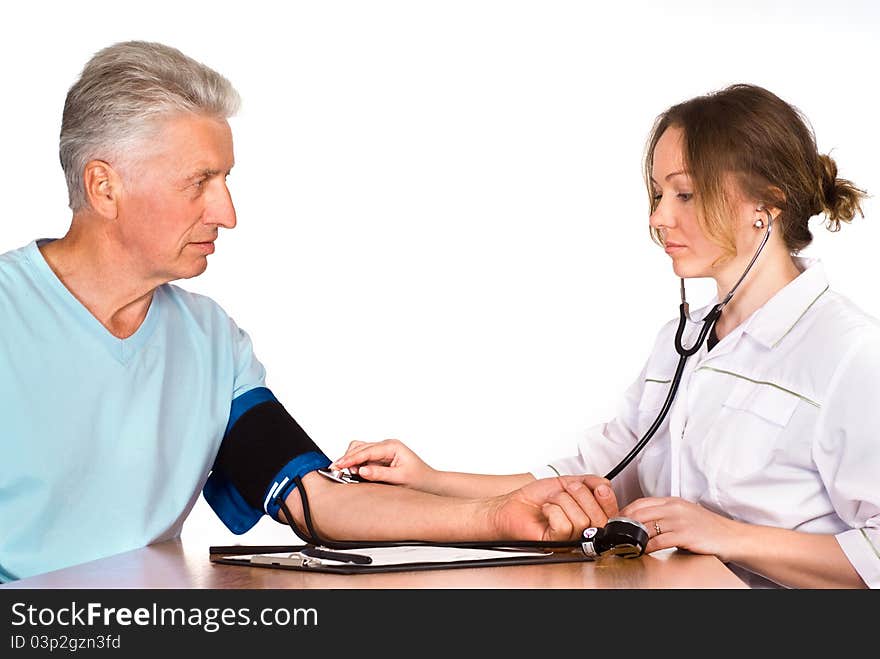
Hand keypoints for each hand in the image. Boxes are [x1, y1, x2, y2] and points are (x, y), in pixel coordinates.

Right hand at [331, 439, 433, 488]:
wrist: (430, 484)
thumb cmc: (419, 480)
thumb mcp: (400, 478)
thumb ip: (379, 474)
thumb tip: (361, 471)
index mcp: (392, 446)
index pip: (366, 450)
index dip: (350, 458)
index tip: (338, 466)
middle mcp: (386, 446)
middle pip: (359, 447)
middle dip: (347, 459)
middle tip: (336, 472)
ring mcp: (382, 451)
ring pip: (359, 450)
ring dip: (350, 460)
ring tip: (344, 474)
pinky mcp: (379, 458)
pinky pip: (363, 458)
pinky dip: (355, 464)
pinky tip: (352, 474)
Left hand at [491, 475, 618, 542]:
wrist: (512, 506)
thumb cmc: (536, 498)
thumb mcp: (566, 483)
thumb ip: (589, 482)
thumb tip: (605, 483)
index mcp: (588, 517)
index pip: (611, 514)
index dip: (608, 499)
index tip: (599, 488)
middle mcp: (581, 532)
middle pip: (599, 518)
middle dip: (581, 495)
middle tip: (566, 490)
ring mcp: (569, 540)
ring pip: (581, 520)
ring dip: (562, 501)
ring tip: (551, 502)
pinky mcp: (555, 543)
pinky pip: (565, 526)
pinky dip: (553, 511)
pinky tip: (545, 511)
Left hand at [620, 496, 742, 559]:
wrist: (732, 538)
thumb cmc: (710, 528)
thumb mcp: (685, 514)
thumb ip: (666, 514)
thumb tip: (645, 521)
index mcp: (673, 501)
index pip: (641, 502)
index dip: (625, 511)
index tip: (617, 521)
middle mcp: (675, 508)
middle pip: (640, 512)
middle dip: (624, 523)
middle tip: (616, 533)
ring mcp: (680, 520)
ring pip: (647, 525)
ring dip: (633, 535)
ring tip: (625, 542)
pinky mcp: (685, 535)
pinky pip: (659, 540)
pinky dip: (647, 546)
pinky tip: (642, 550)